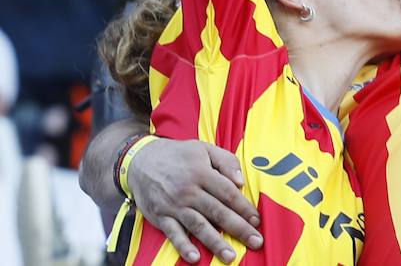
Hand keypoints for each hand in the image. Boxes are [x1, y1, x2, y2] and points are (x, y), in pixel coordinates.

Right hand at [128, 139, 262, 263]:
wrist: (140, 160)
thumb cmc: (178, 155)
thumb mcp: (204, 148)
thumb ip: (226, 161)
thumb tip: (240, 182)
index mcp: (202, 173)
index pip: (228, 193)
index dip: (244, 208)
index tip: (257, 221)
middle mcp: (188, 190)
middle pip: (218, 212)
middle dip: (238, 228)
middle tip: (256, 242)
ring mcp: (174, 205)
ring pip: (198, 226)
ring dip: (215, 242)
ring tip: (230, 256)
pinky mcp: (160, 216)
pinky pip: (173, 234)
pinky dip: (183, 246)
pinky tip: (194, 258)